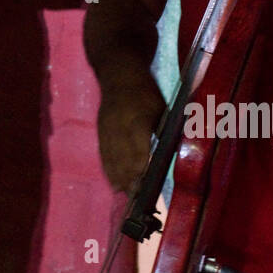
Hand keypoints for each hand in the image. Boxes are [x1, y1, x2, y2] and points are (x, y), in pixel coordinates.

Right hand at [97, 79, 165, 193]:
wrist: (118, 74)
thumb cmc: (145, 91)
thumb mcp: (162, 107)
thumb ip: (165, 130)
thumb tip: (172, 153)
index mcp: (138, 118)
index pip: (138, 148)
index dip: (140, 168)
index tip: (144, 185)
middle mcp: (120, 125)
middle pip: (122, 157)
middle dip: (128, 179)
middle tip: (135, 198)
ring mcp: (108, 129)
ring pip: (111, 158)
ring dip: (117, 177)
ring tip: (124, 194)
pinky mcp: (100, 130)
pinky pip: (103, 153)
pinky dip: (108, 169)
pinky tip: (114, 182)